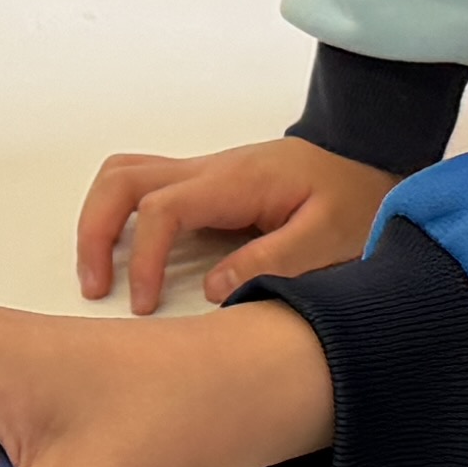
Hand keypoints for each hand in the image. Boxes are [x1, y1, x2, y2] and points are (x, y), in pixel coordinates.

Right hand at [77, 132, 394, 311]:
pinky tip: (130, 258)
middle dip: (95, 231)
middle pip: (122, 179)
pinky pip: (144, 190)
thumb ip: (275, 261)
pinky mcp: (207, 187)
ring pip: (125, 177)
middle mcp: (211, 170)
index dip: (143, 258)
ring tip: (101, 274)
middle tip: (96, 287)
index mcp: (237, 180)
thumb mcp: (330, 237)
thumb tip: (213, 290)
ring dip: (100, 220)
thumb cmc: (357, 200)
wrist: (371, 161)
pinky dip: (122, 219)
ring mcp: (205, 175)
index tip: (145, 305)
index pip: (162, 208)